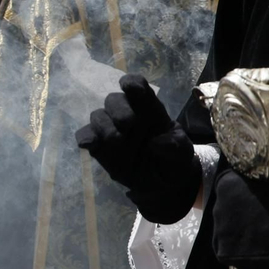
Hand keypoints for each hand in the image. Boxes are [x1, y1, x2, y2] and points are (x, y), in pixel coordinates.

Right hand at [75, 74, 200, 223]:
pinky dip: (85, 137)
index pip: (138, 87)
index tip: (129, 86)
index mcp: (149, 109)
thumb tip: (156, 142)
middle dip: (118, 108)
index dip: (132, 83)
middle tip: (128, 123)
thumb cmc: (172, 160)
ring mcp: (111, 129)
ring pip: (98, 116)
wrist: (161, 184)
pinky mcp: (99, 146)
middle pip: (114, 100)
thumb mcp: (183, 154)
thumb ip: (176, 146)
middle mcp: (127, 114)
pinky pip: (86, 135)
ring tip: (116, 140)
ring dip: (104, 124)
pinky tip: (89, 144)